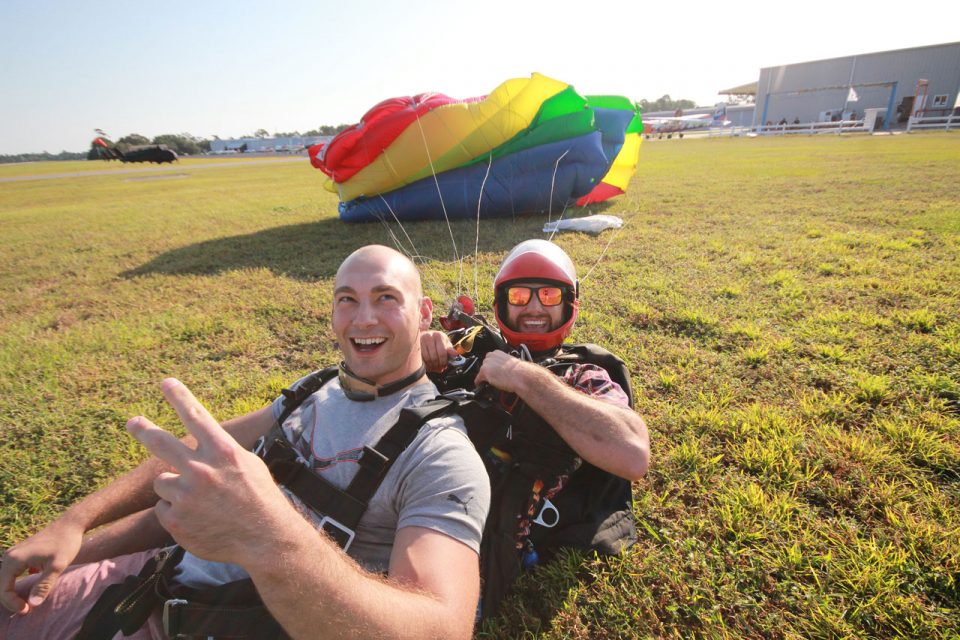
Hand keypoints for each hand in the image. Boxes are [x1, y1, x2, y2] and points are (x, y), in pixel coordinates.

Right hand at [0, 519, 83, 613]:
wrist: (71, 525)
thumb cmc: (65, 543)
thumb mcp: (57, 566)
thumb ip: (44, 585)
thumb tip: (33, 604)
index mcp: (14, 560)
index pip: (4, 590)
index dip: (13, 604)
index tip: (28, 610)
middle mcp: (10, 556)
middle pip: (2, 585)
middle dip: (12, 600)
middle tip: (28, 610)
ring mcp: (15, 554)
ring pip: (7, 580)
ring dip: (15, 593)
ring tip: (29, 602)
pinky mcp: (21, 554)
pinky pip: (14, 574)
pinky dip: (19, 584)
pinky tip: (33, 588)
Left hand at [127, 379, 293, 565]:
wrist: (265, 539)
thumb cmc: (261, 499)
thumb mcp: (249, 465)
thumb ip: (221, 453)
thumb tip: (198, 444)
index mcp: (222, 452)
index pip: (196, 416)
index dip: (179, 396)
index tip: (166, 383)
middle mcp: (201, 469)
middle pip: (162, 442)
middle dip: (144, 429)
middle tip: (132, 422)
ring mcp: (185, 496)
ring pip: (162, 482)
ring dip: (174, 488)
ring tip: (200, 503)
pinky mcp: (175, 521)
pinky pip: (164, 509)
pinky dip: (177, 514)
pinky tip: (199, 520)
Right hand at [420, 330, 456, 372]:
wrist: (425, 336)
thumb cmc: (437, 342)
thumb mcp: (445, 344)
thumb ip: (450, 350)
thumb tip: (456, 354)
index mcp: (439, 335)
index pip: (442, 353)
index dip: (443, 361)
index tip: (444, 365)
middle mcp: (429, 336)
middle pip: (434, 357)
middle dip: (437, 364)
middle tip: (438, 367)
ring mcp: (420, 340)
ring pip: (427, 358)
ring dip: (431, 365)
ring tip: (433, 366)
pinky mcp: (414, 345)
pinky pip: (420, 358)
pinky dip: (424, 364)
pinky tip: (427, 364)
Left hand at [474, 351, 535, 394]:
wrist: (520, 375)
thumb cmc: (519, 370)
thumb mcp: (510, 363)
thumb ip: (503, 363)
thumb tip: (503, 369)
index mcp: (498, 352)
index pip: (490, 359)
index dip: (491, 366)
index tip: (493, 370)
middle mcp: (491, 356)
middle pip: (484, 364)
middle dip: (487, 370)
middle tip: (492, 377)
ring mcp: (487, 363)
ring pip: (481, 371)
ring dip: (484, 376)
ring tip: (490, 382)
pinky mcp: (484, 372)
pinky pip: (478, 379)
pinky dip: (479, 382)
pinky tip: (480, 385)